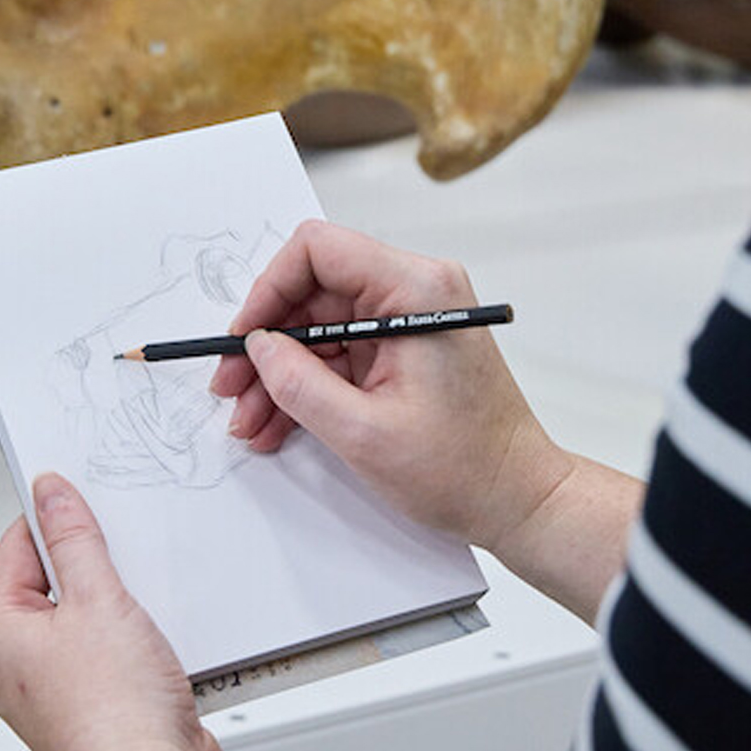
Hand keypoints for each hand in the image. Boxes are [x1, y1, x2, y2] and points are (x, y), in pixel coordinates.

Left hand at [0, 473, 223, 750]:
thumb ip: (75, 539)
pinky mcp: (97, 705)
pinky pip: (111, 654)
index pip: (14, 549)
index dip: (50, 519)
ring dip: (121, 606)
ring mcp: (57, 690)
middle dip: (93, 564)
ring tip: (145, 607)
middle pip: (52, 584)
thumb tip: (50, 494)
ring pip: (87, 620)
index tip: (80, 497)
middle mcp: (18, 668)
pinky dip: (136, 640)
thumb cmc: (114, 715)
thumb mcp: (98, 600)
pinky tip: (160, 640)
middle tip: (122, 553)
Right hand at [211, 221, 639, 620]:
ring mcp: (410, 319)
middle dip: (267, 345)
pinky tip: (277, 424)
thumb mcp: (363, 432)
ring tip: (250, 424)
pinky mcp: (404, 347)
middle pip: (313, 291)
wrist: (519, 500)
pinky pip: (339, 352)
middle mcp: (415, 290)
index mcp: (415, 290)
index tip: (244, 340)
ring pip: (318, 326)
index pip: (318, 250)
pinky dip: (306, 385)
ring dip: (279, 373)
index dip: (269, 290)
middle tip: (231, 391)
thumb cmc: (464, 469)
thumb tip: (258, 347)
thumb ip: (299, 383)